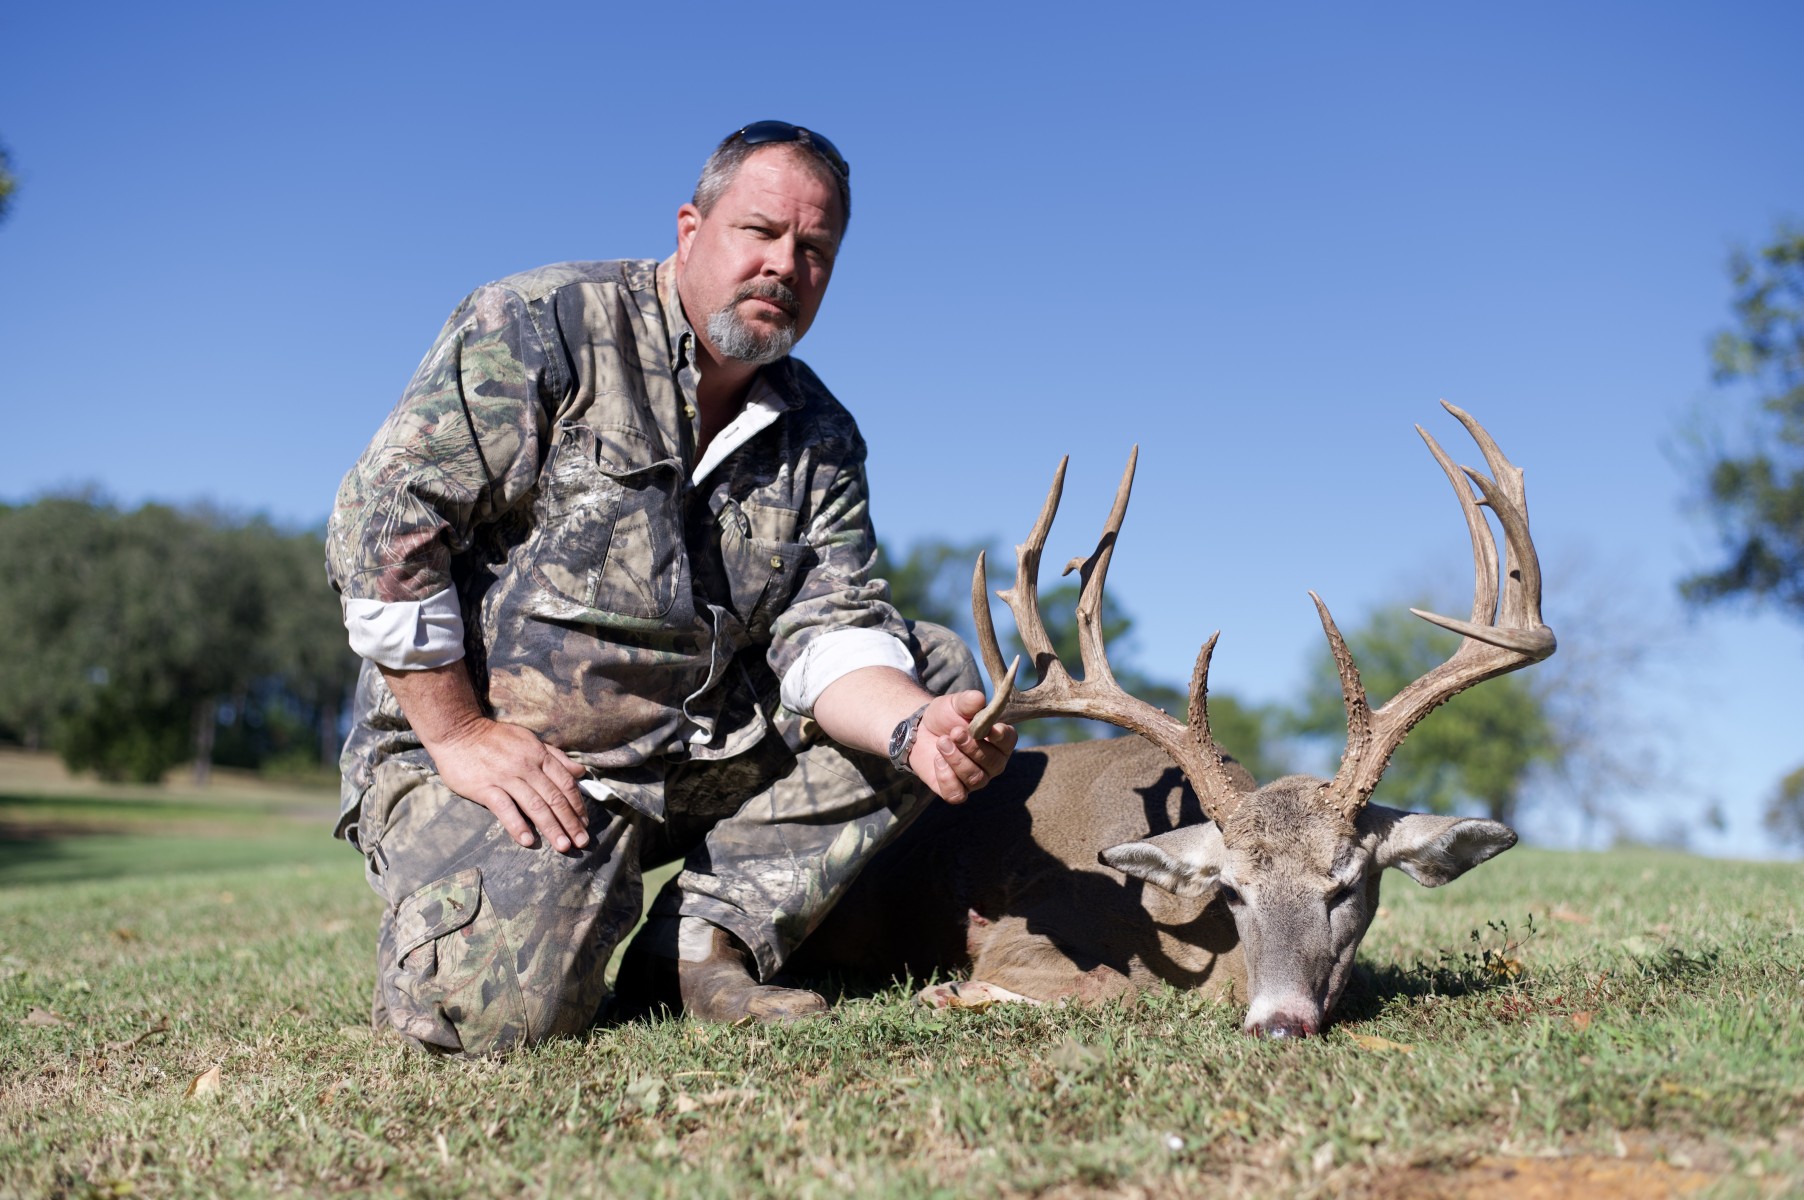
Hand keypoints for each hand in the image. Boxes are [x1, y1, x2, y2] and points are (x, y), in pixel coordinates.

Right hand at [426, 716, 589, 851]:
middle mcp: (526, 766)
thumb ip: (556, 757)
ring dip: (551, 828)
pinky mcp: (485, 787)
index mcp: (539, 755)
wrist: (458, 732)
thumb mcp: (529, 740)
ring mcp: (506, 777)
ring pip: (535, 805)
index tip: (585, 822)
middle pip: (554, 798)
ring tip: (563, 846)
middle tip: (582, 842)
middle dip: (571, 822)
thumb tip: (580, 772)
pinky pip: (505, 808)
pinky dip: (517, 825)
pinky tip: (528, 841)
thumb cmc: (495, 738)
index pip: (565, 783)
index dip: (578, 804)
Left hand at [908, 690, 1016, 803]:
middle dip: (972, 747)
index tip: (990, 729)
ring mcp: (976, 778)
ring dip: (956, 759)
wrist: (920, 731)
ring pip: (975, 778)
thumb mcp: (955, 703)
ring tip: (942, 742)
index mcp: (999, 739)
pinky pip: (957, 794)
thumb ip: (968, 701)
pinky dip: (946, 778)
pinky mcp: (957, 790)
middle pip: (993, 763)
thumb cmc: (946, 716)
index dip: (1001, 737)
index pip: (1009, 741)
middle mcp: (993, 762)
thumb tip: (979, 698)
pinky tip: (937, 760)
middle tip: (955, 732)